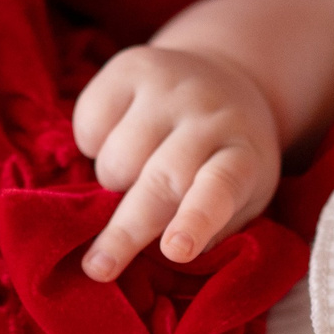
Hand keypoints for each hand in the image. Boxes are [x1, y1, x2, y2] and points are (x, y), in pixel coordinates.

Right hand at [71, 45, 279, 280]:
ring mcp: (170, 87)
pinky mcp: (131, 66)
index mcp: (243, 156)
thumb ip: (215, 228)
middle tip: (98, 268)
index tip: (176, 250)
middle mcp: (209, 116)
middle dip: (126, 230)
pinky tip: (117, 138)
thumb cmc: (228, 160)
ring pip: (117, 158)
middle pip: (161, 180)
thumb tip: (168, 257)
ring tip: (132, 177)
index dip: (197, 220)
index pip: (221, 189)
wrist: (223, 81)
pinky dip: (92, 144)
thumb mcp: (244, 197)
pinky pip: (89, 123)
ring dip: (113, 183)